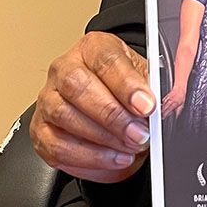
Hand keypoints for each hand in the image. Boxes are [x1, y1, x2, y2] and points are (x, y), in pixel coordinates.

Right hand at [30, 32, 154, 183]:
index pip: (105, 60)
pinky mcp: (40, 130)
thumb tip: (167, 101)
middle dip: (113, 115)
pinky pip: (57, 146)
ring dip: (103, 138)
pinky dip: (88, 157)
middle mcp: (64, 69)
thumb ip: (154, 86)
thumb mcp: (144, 77)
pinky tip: (113, 158)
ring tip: (129, 147)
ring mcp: (48, 99)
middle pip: (78, 87)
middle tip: (139, 133)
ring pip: (65, 116)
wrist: (107, 104)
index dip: (127, 85)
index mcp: (92, 48)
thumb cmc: (123, 88)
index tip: (146, 106)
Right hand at [161, 87, 185, 118]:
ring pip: (164, 104)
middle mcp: (171, 101)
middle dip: (162, 112)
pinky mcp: (167, 96)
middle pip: (165, 107)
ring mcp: (168, 98)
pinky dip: (162, 103)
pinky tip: (161, 105)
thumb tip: (177, 115)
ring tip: (160, 111)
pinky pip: (164, 100)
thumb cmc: (182, 96)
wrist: (180, 88)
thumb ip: (179, 110)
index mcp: (175, 103)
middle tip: (161, 115)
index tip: (163, 117)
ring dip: (162, 108)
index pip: (169, 110)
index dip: (166, 114)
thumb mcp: (182, 104)